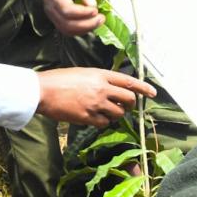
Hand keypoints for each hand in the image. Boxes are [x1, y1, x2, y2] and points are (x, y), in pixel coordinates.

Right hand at [36, 68, 155, 126]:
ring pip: (118, 114)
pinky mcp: (88, 117)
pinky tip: (95, 118)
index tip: (153, 93)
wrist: (44, 91)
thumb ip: (98, 79)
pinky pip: (104, 123)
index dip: (143, 87)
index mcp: (100, 74)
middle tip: (126, 107)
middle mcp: (102, 89)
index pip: (128, 81)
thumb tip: (110, 88)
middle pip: (128, 99)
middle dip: (130, 105)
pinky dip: (103, 122)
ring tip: (105, 111)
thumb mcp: (82, 73)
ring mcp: (96, 104)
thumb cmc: (59, 79)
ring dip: (116, 114)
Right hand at [42, 0, 101, 35]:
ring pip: (68, 30)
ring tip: (98, 22)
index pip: (67, 10)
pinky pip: (68, 31)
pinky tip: (90, 24)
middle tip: (101, 19)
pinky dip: (81, 30)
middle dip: (87, 24)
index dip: (83, 13)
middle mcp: (51, 9)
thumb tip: (92, 5)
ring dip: (85, 29)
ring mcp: (52, 17)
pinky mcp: (56, 21)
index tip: (96, 10)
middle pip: (68, 24)